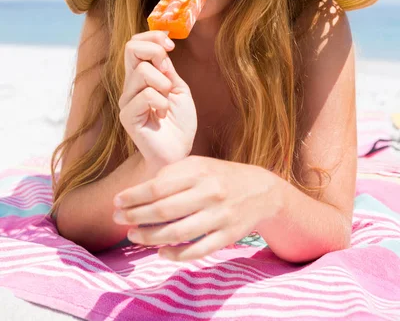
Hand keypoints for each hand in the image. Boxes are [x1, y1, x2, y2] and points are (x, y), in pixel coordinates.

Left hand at [112, 156, 280, 261]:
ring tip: (133, 236)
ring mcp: (219, 216)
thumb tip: (140, 190)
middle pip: (164, 209)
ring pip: (178, 232)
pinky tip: (161, 253)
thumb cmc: (220, 176)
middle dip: (135, 216)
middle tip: (118, 220)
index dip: (134, 196)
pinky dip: (175, 255)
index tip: (117, 202)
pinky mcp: (227, 236)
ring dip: (150, 237)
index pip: (159, 186)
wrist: (262, 190)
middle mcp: (209, 192)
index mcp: (199, 172)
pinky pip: (197, 250)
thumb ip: (172, 173)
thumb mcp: (199, 165)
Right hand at [118, 31, 197, 169]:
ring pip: (143, 71)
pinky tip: (162, 116)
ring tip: (168, 102)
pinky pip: (145, 95)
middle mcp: (130, 84)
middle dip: (155, 51)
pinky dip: (162, 102)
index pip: (135, 43)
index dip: (153, 36)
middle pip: (131, 48)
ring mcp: (126, 99)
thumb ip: (168, 69)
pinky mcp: (127, 116)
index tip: (171, 45)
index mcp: (142, 75)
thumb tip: (161, 48)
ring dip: (164, 84)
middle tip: (169, 70)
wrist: (178, 152)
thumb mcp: (179, 88)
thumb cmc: (179, 122)